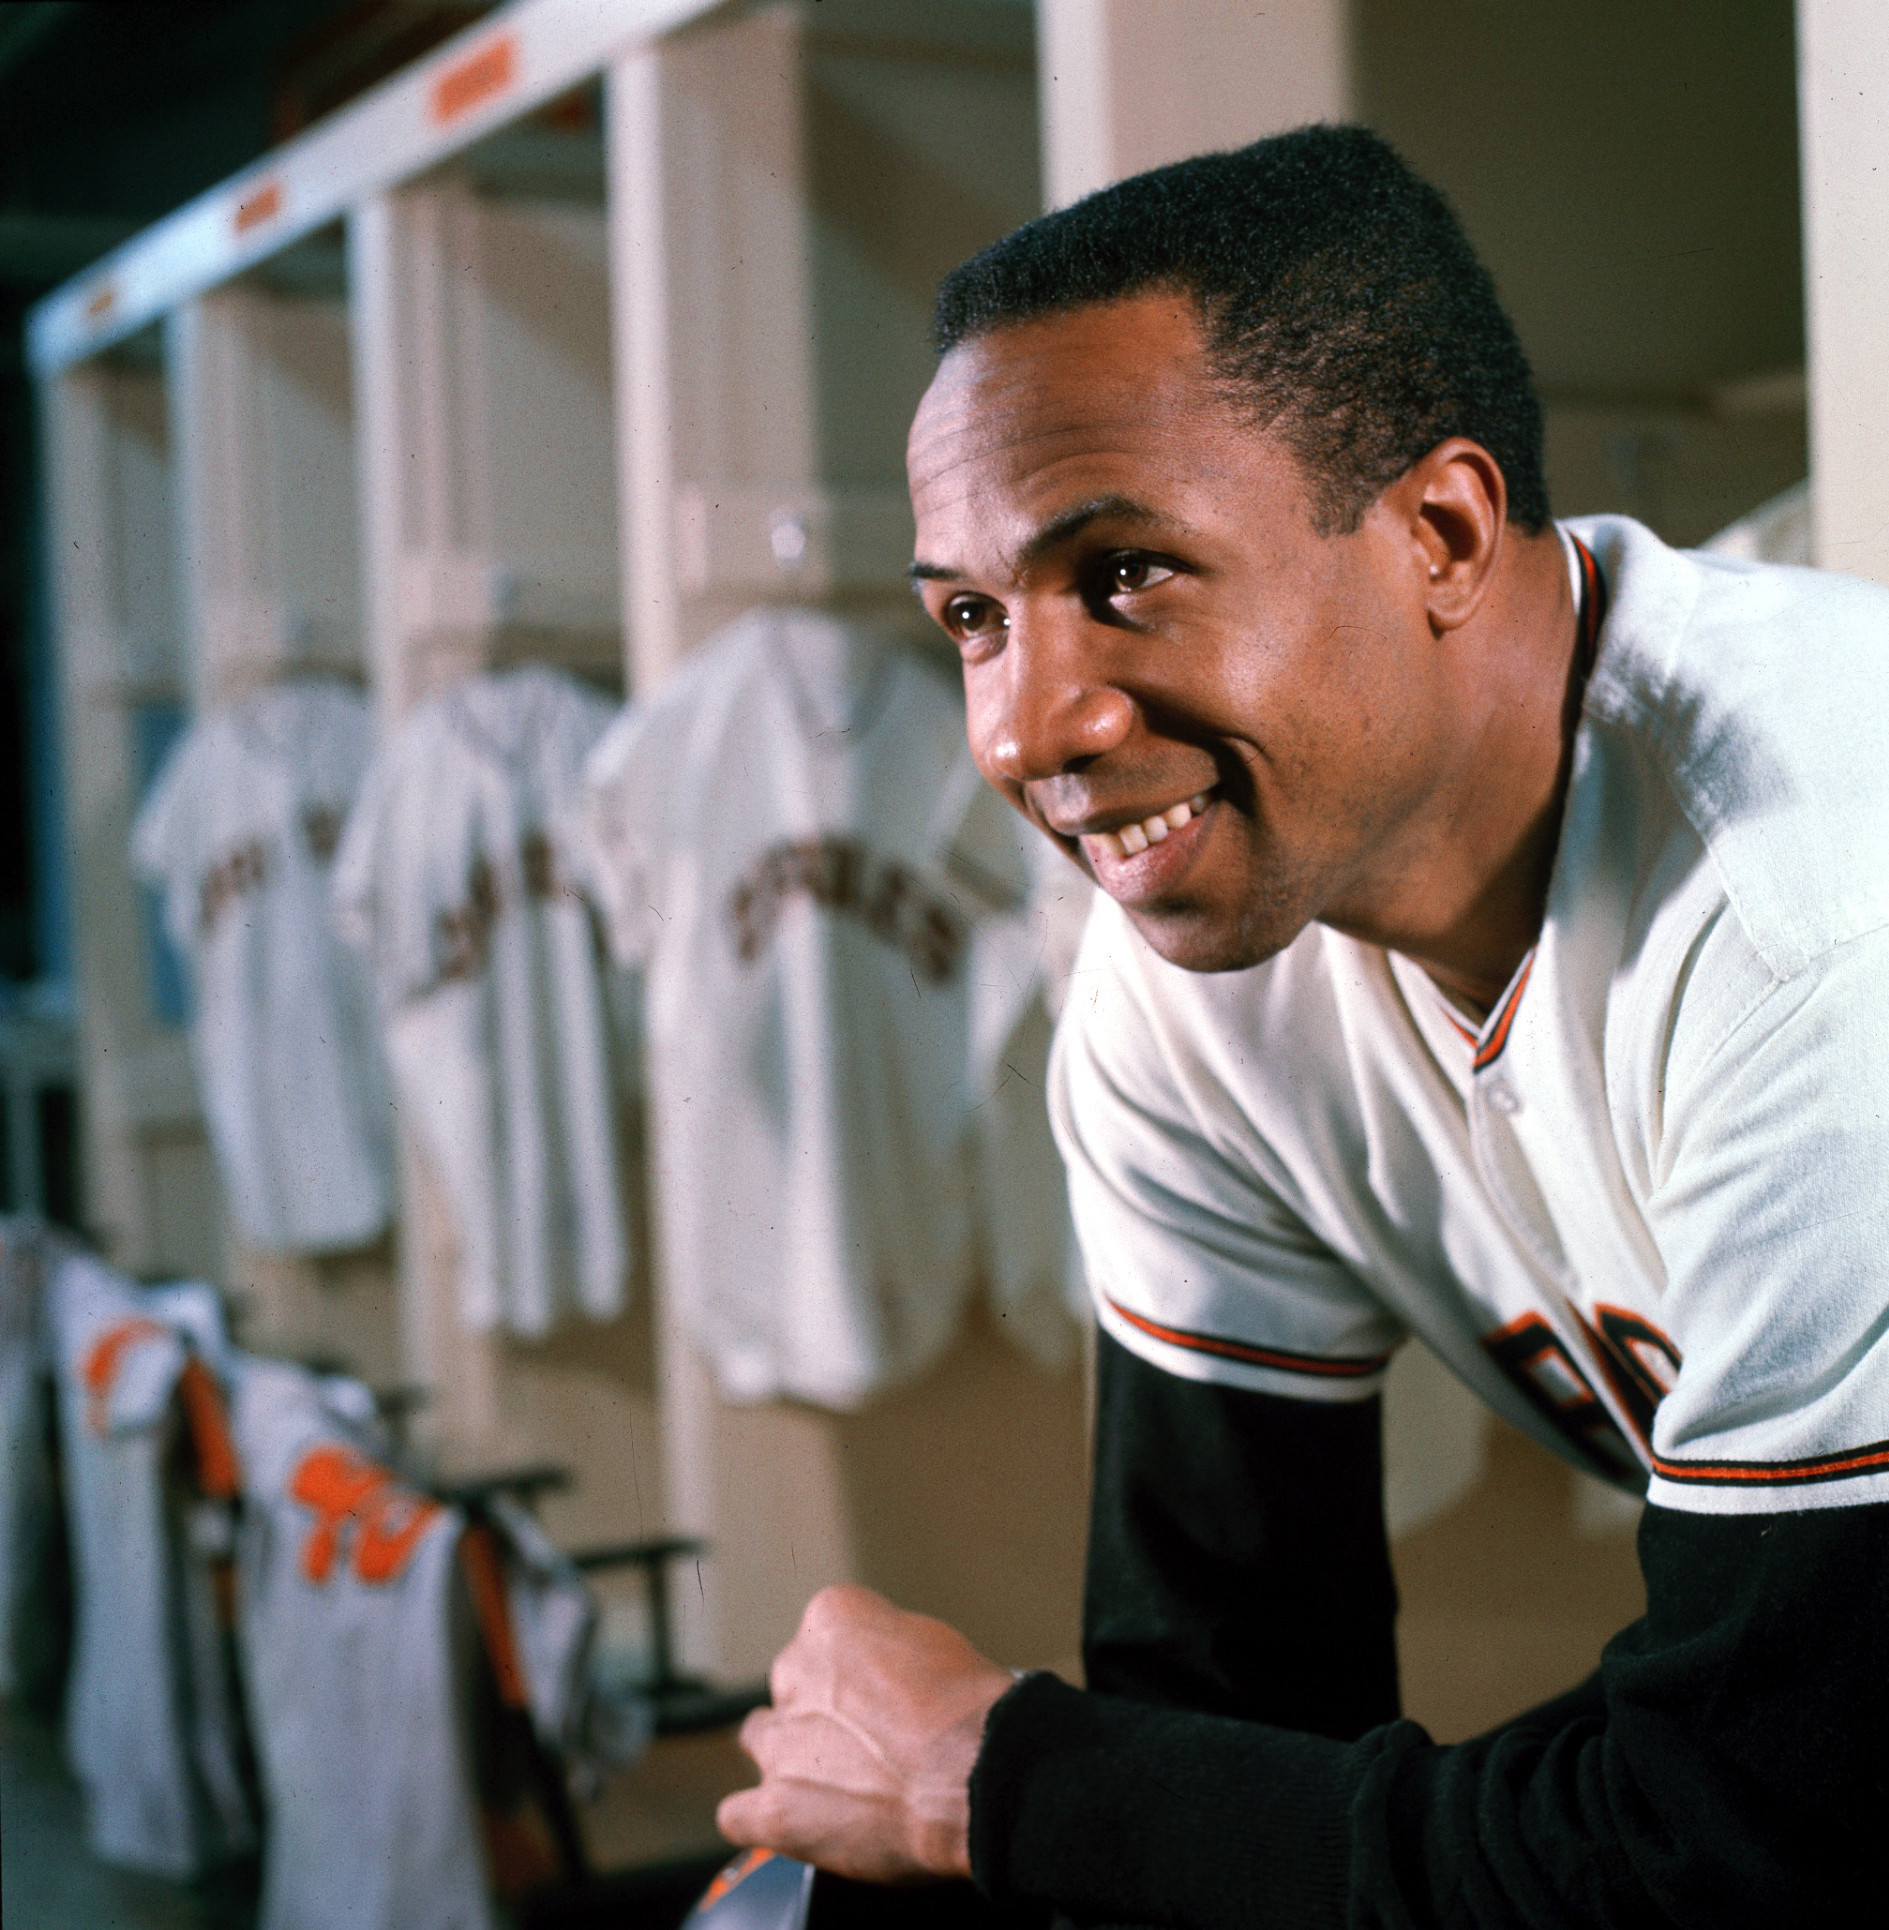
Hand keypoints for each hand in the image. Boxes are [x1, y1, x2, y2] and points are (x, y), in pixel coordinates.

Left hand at [715, 1584, 1015, 1884]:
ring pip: (761, 1739)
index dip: (857, 1670)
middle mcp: (794, 1671)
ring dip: (789, 1756)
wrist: (976, 1775)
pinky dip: (759, 1820)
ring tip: (833, 1781)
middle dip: (822, 1710)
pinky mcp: (777, 1808)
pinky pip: (737, 1815)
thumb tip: (887, 1676)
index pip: (824, 1636)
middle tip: (868, 1740)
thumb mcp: (936, 1644)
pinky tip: (789, 1824)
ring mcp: (782, 1743)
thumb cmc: (969, 1711)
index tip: (880, 1691)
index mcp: (830, 1620)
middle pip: (793, 1685)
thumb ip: (889, 1652)